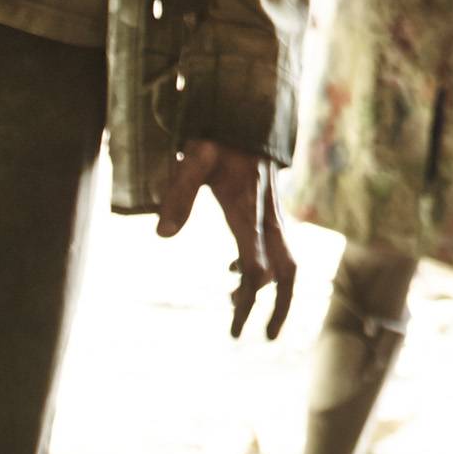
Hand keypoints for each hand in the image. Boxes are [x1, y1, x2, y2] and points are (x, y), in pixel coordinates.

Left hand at [155, 140, 297, 338]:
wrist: (245, 114)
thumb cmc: (217, 138)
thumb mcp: (192, 160)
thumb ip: (178, 196)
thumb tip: (163, 236)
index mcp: (250, 213)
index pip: (258, 266)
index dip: (249, 300)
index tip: (237, 328)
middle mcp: (268, 219)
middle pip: (288, 272)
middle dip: (281, 309)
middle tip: (267, 339)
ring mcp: (272, 216)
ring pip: (289, 263)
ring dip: (279, 295)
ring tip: (253, 321)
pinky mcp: (268, 211)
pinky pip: (277, 249)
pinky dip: (265, 270)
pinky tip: (235, 273)